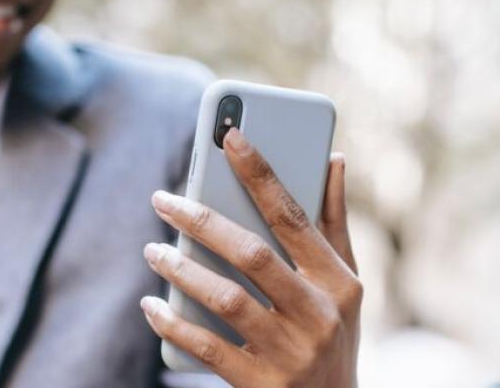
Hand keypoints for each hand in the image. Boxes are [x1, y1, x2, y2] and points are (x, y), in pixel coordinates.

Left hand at [140, 128, 361, 387]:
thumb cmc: (334, 338)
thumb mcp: (346, 286)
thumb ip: (335, 224)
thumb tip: (333, 159)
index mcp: (339, 281)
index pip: (293, 217)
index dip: (261, 174)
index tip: (230, 137)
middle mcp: (319, 314)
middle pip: (252, 254)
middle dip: (203, 220)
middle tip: (164, 199)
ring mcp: (291, 352)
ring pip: (226, 299)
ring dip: (181, 270)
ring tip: (153, 250)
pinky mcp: (261, 384)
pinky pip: (208, 347)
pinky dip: (174, 324)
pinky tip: (152, 307)